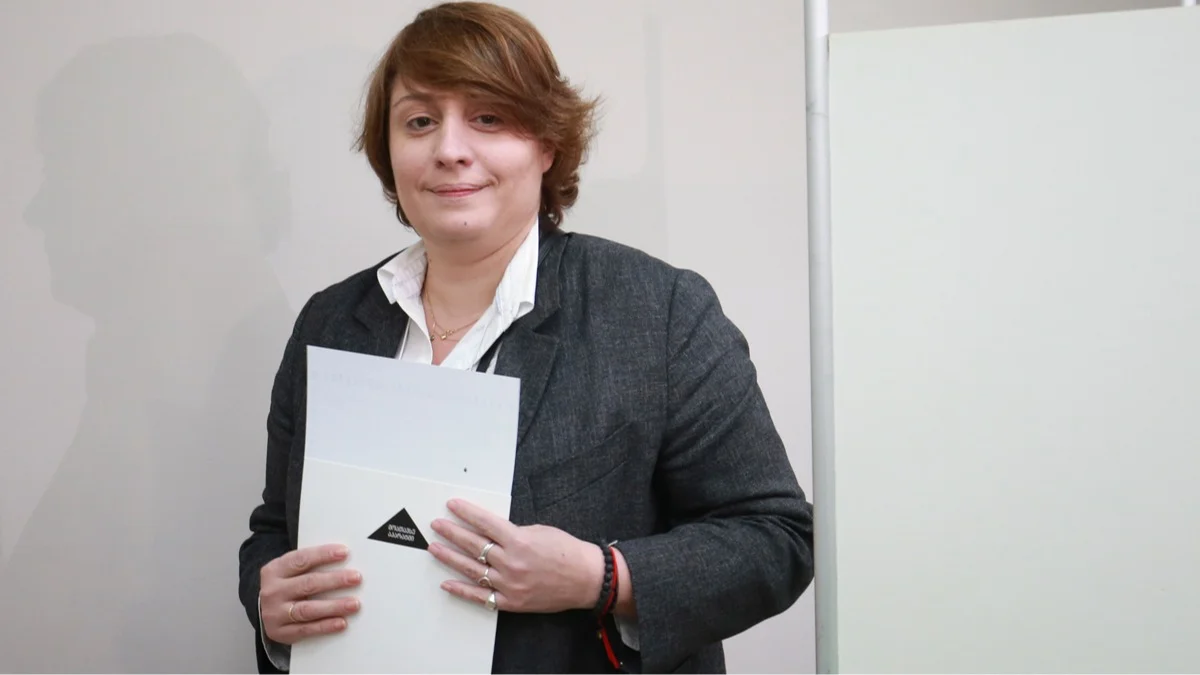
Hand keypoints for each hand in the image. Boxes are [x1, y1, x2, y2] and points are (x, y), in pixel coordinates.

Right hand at [259, 543, 362, 643]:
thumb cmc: (286, 586)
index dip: (323, 555)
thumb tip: (343, 558)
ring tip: (354, 603)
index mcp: (275, 570)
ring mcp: (275, 613)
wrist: (263, 612)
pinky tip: (341, 622)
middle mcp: (273, 591)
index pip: (301, 559)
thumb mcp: (290, 571)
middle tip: (356, 578)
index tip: (344, 552)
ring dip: (333, 606)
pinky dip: (325, 626)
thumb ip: (311, 565)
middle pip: (307, 584)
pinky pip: (306, 629)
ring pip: (307, 609)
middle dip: (334, 580)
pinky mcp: (280, 632)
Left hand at [429, 499, 603, 613]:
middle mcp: (511, 562)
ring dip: (450, 558)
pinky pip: (481, 596)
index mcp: (518, 540)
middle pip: (473, 545)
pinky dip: (462, 590)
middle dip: (452, 533)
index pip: (484, 523)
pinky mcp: (511, 602)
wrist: (586, 578)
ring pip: (471, 569)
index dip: (466, 513)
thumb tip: (489, 531)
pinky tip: (447, 583)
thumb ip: (513, 533)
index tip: (452, 506)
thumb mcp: (539, 531)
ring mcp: (509, 584)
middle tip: (436, 525)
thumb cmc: (566, 551)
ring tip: (435, 548)